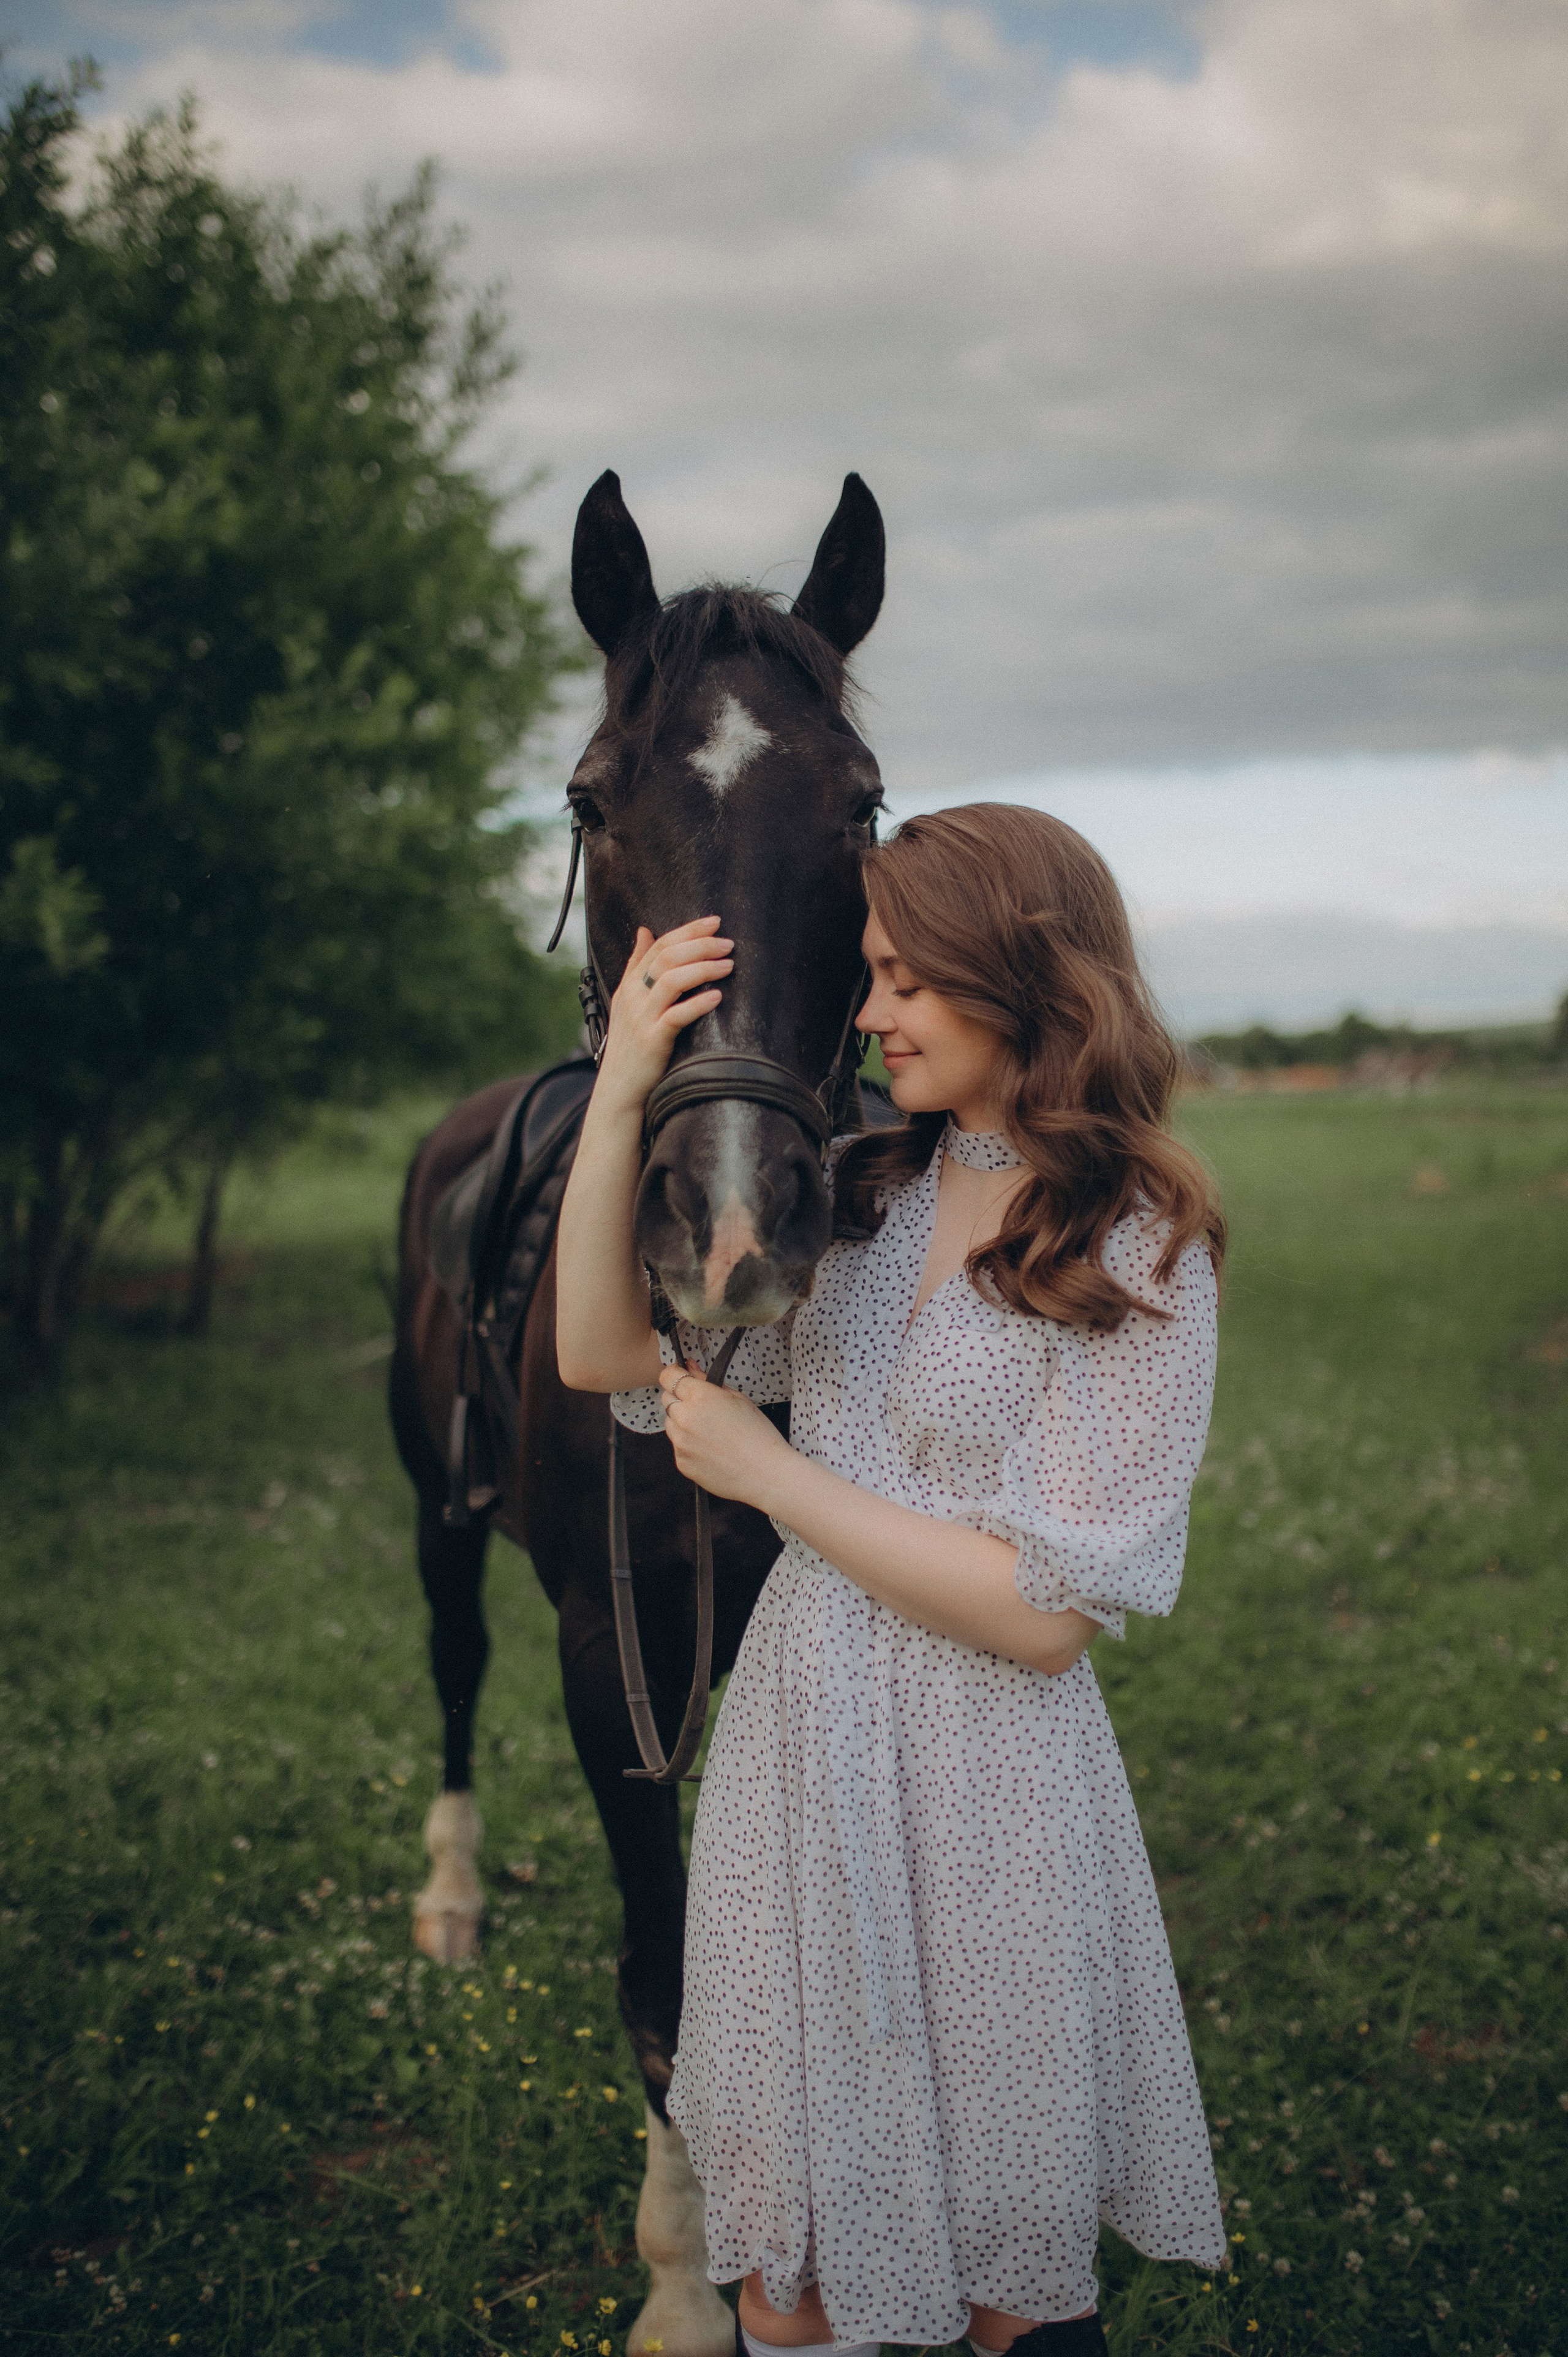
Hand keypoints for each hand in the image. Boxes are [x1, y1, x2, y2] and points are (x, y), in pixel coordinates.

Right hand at [595, 919, 732, 1112]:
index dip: (688, 930)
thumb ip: (637, 964)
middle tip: (727, 943)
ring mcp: (641, 1018)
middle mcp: (633, 997)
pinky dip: (697, 1004)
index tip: (714, 922)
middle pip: (666, 958)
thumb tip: (644, 931)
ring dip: (703, 968)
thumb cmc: (631, 1044)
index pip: (658, 946)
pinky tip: (717, 996)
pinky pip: (676, 1016)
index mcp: (630, 984)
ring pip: (671, 981)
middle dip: (699, 945)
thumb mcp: (628, 1000)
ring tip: (728, 965)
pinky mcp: (652, 1041)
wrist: (619, 1087)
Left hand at [659, 1361, 795, 1505]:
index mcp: (700, 1397)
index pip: (669, 1377)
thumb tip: (691, 1368)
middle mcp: (685, 1419)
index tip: (680, 1376)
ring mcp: (681, 1443)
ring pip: (671, 1423)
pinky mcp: (682, 1462)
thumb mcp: (738, 1399)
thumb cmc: (758, 1436)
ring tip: (710, 1431)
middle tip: (703, 1406)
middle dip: (680, 1398)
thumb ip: (708, 1381)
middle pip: (667, 1399)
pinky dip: (689, 1444)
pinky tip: (711, 1449)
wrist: (765, 1474)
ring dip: (683, 1422)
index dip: (674, 1374)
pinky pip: (678, 1446)